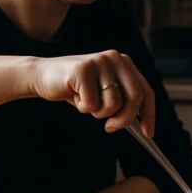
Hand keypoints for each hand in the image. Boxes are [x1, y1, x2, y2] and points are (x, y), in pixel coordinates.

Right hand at [29, 50, 155, 134]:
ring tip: (87, 103)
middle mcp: (115, 58)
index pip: (145, 91)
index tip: (148, 134)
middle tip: (110, 128)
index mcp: (124, 63)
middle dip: (125, 119)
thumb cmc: (77, 89)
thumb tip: (140, 126)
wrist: (42, 75)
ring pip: (113, 104)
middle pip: (135, 97)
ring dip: (99, 113)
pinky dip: (83, 108)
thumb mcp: (103, 94)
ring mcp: (99, 62)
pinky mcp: (83, 70)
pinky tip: (74, 97)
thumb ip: (121, 102)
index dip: (149, 114)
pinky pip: (92, 104)